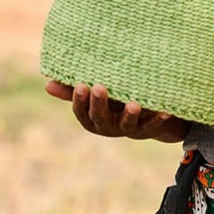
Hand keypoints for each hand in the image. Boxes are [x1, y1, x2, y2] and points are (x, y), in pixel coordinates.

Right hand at [45, 80, 189, 142]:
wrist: (145, 118)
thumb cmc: (114, 102)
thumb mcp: (96, 95)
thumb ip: (74, 91)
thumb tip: (47, 84)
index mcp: (93, 119)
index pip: (81, 112)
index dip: (79, 100)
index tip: (81, 84)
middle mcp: (109, 126)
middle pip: (100, 118)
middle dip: (99, 104)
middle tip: (99, 87)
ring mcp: (129, 128)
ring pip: (127, 125)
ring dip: (129, 115)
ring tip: (133, 105)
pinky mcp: (148, 128)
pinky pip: (153, 125)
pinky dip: (159, 119)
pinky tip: (166, 112)